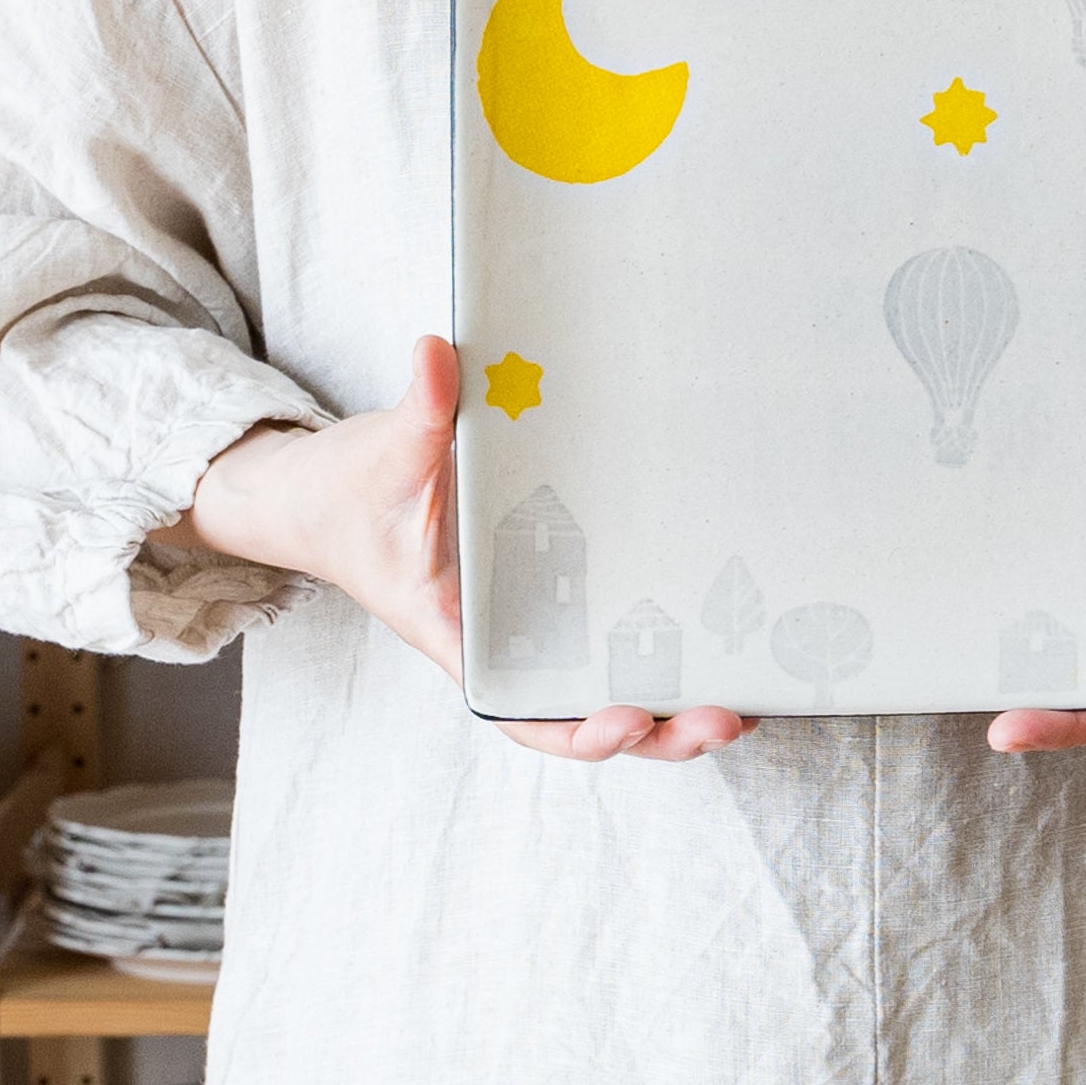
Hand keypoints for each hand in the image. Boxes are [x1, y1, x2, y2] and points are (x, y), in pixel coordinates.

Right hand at [160, 336, 755, 761]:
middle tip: (730, 714)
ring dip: (684, 703)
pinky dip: (674, 651)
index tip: (627, 720)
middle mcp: (513, 649)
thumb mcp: (383, 457)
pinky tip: (736, 638)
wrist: (329, 500)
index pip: (527, 713)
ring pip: (619, 689)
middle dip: (664, 731)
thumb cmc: (351, 496)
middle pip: (595, 718)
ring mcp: (542, 630)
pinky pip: (620, 639)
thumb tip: (437, 352)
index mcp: (465, 640)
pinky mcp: (563, 597)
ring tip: (756, 694)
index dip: (580, 732)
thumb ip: (418, 414)